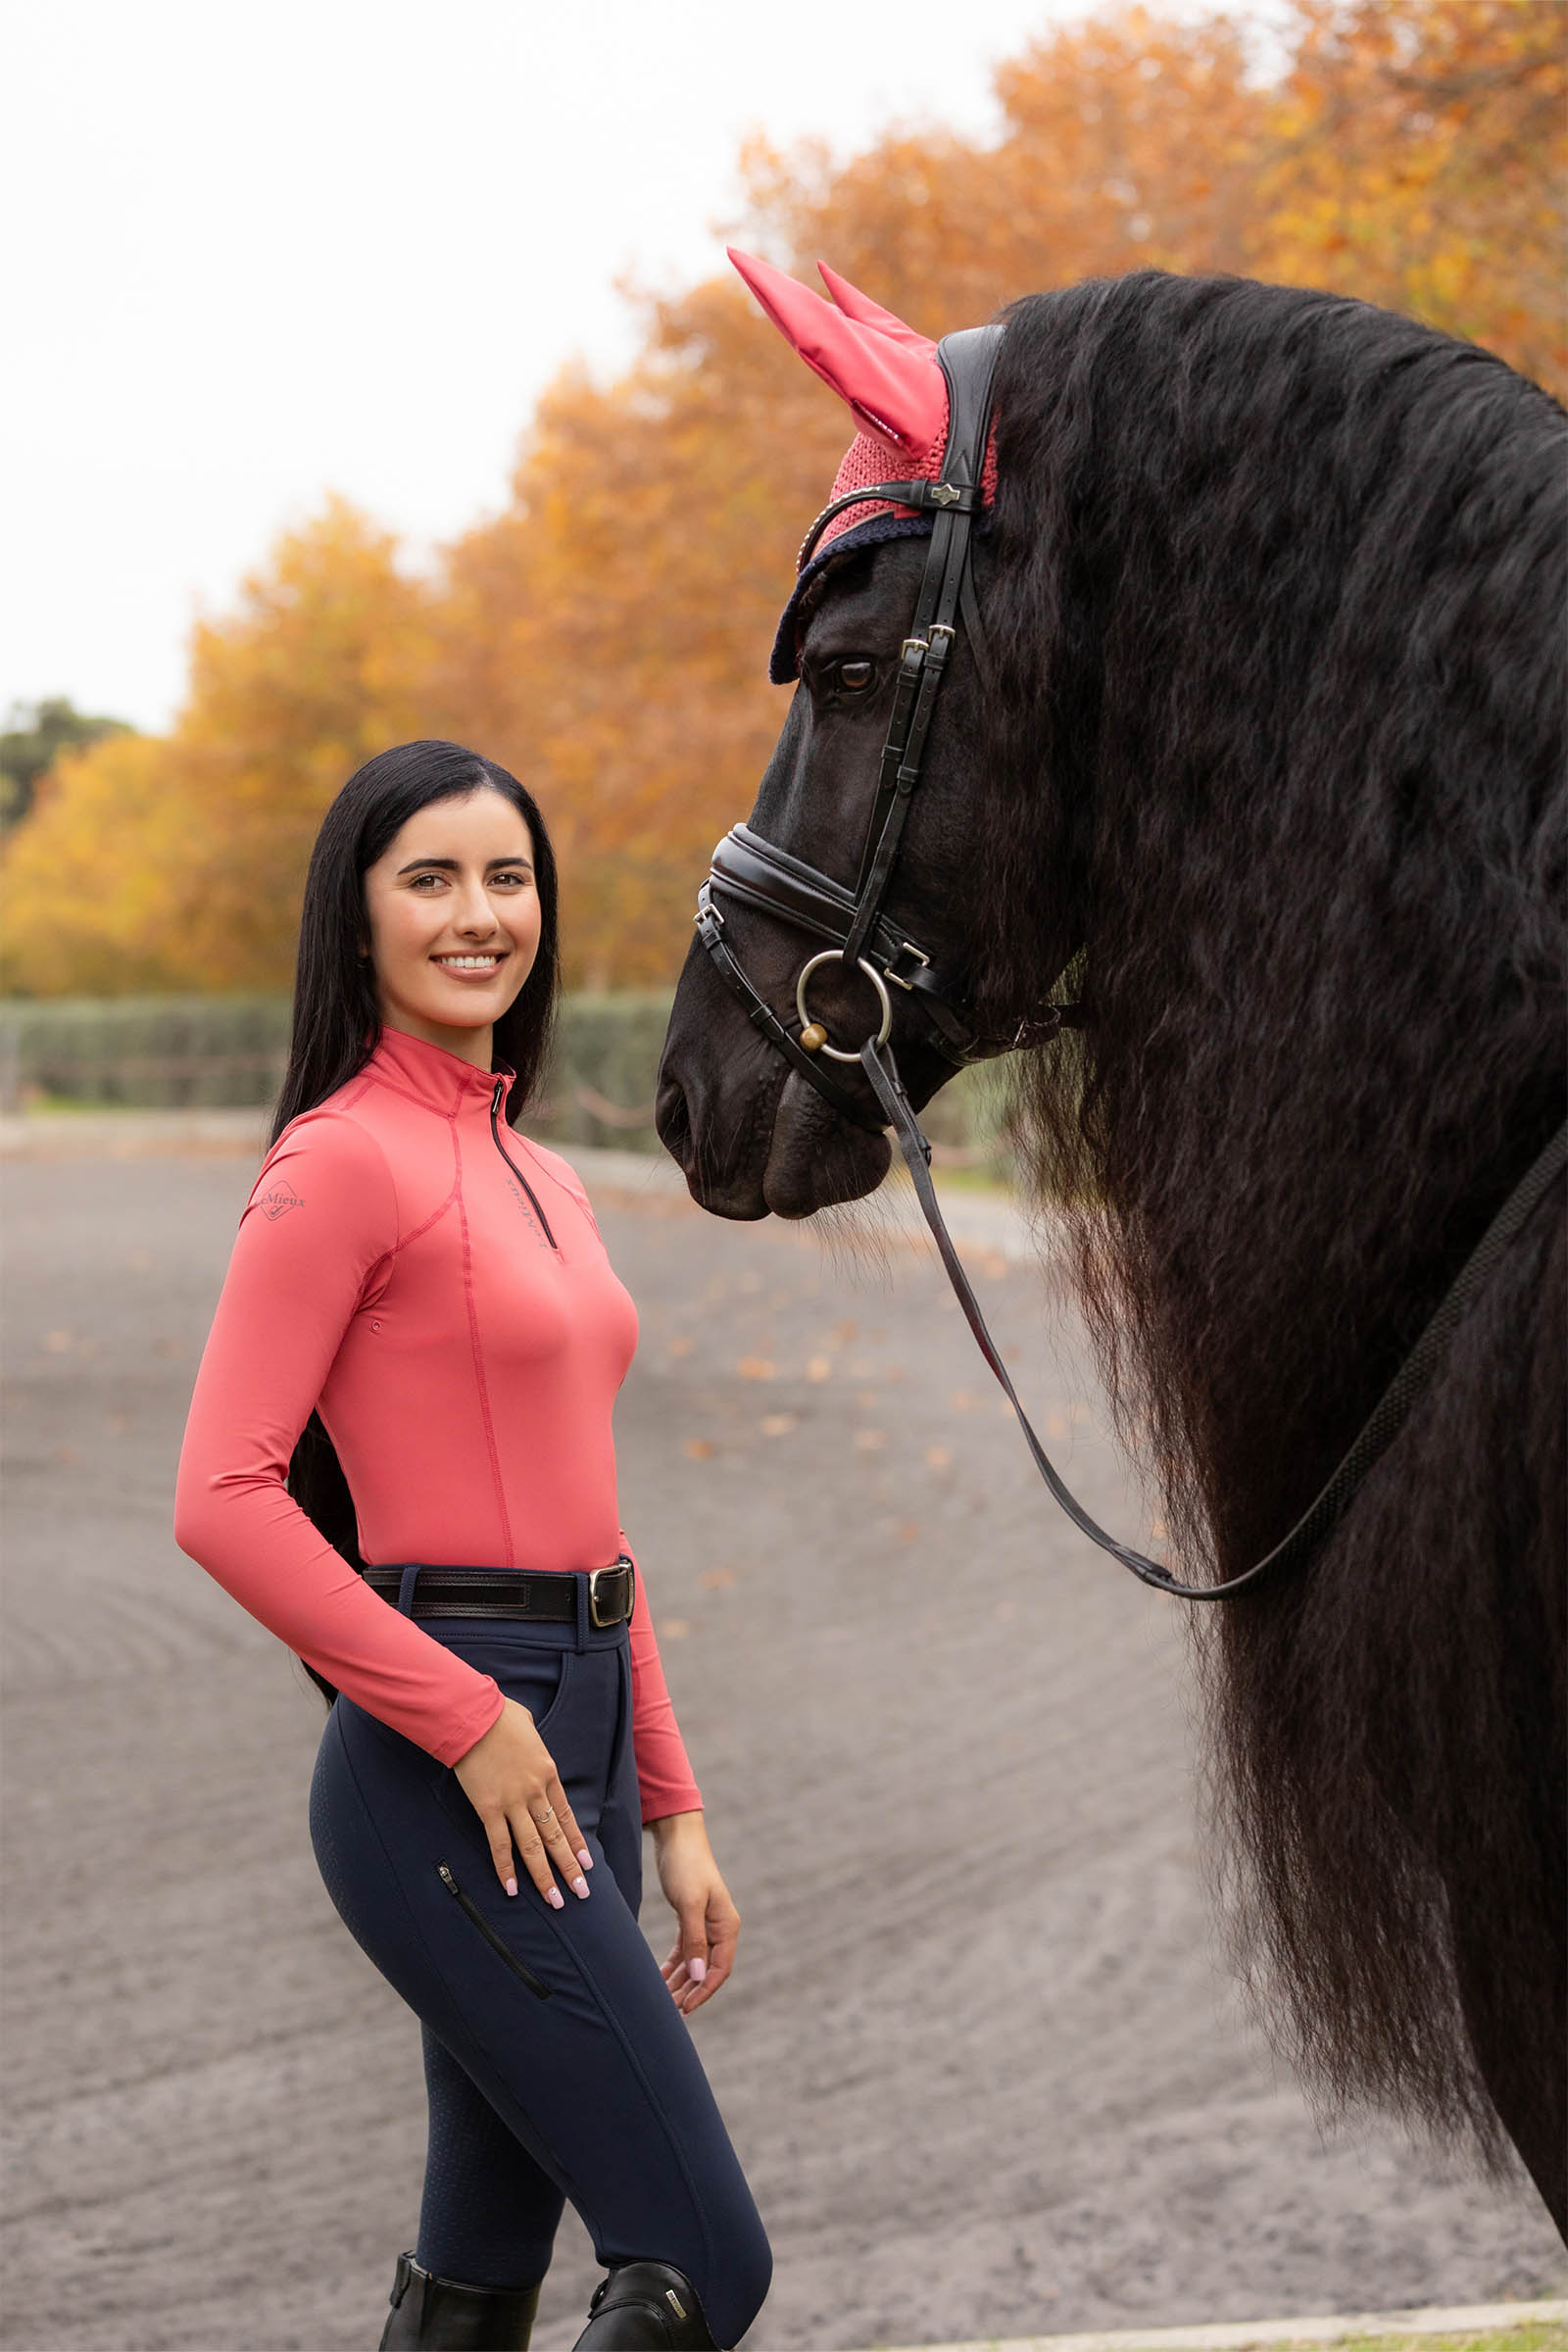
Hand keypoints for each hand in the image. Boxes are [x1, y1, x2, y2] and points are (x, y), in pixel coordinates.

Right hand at [452, 1698, 592, 1908]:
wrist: (473, 1715)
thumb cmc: (499, 1715)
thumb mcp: (529, 1727)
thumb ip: (533, 1744)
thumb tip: (530, 1739)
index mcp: (548, 1774)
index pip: (567, 1817)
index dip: (577, 1843)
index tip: (587, 1864)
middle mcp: (535, 1792)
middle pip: (555, 1837)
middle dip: (569, 1868)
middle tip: (581, 1893)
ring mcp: (512, 1803)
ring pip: (532, 1848)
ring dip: (544, 1877)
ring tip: (555, 1901)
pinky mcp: (488, 1808)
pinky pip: (499, 1845)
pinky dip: (505, 1869)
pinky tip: (512, 1889)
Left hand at [653, 1811, 737, 2015]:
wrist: (677, 1836)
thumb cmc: (686, 1866)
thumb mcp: (689, 1904)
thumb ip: (695, 1941)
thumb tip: (699, 1975)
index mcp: (726, 1925)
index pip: (720, 1969)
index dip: (704, 1991)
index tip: (684, 2010)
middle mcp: (719, 1927)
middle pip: (707, 1970)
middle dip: (688, 1991)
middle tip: (667, 2012)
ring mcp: (705, 1923)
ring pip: (694, 1962)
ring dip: (680, 1981)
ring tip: (661, 2001)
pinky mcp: (690, 1917)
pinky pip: (684, 1949)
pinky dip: (674, 1965)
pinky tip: (660, 1978)